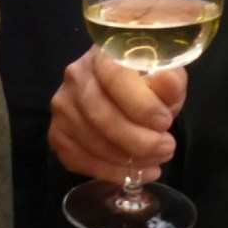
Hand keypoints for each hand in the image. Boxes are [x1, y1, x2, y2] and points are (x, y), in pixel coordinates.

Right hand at [48, 47, 185, 183]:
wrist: (121, 92)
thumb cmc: (145, 83)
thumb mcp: (165, 77)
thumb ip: (169, 81)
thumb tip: (168, 82)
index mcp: (102, 54)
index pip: (115, 78)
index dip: (141, 105)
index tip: (165, 122)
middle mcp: (75, 76)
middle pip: (100, 115)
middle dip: (139, 140)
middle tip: (166, 148)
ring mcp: (63, 105)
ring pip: (91, 141)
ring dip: (128, 160)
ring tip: (155, 160)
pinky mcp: (57, 133)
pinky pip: (79, 159)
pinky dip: (109, 172)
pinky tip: (133, 172)